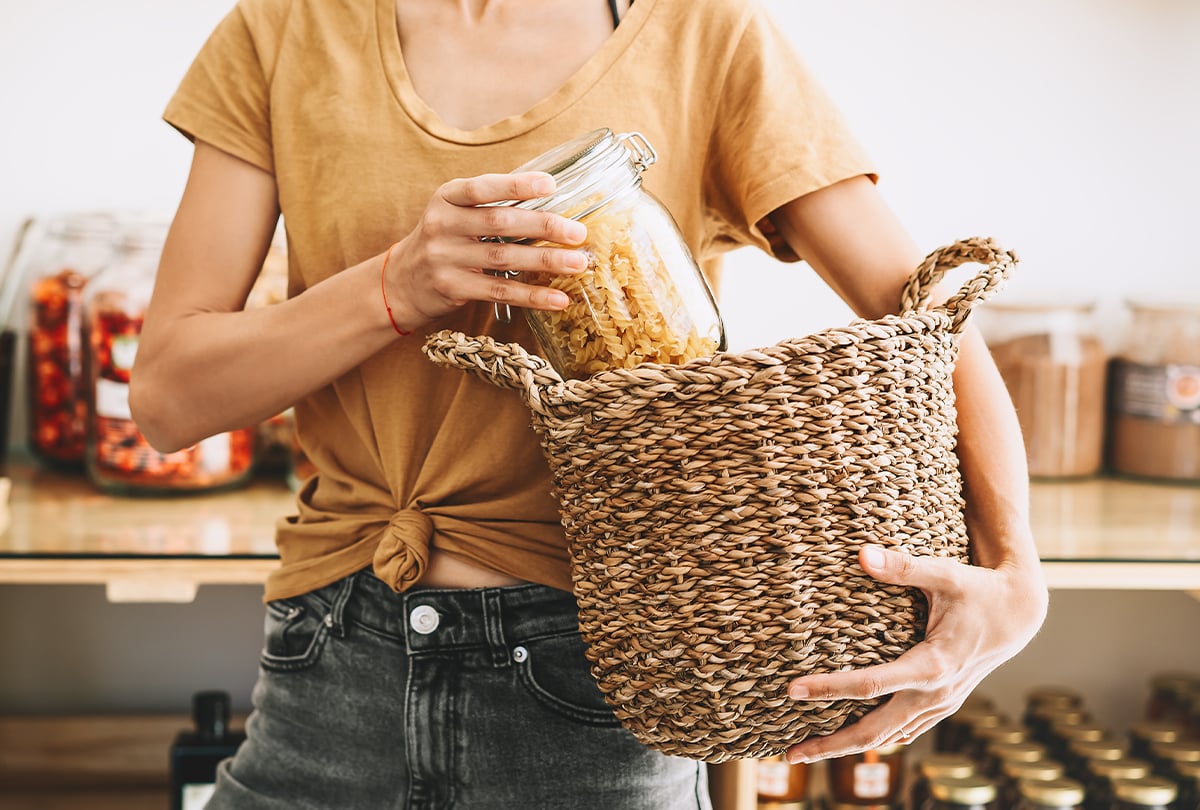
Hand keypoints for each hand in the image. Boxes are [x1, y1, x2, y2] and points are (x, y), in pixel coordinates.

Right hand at [383, 171, 587, 330]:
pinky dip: (532, 296)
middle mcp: (443, 225)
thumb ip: (489, 204)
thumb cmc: (443, 240)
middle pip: (500, 223)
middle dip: (544, 226)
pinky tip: (558, 298)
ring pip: (504, 258)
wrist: (401, 282)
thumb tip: (550, 201)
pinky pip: (500, 292)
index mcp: (447, 197)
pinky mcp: (453, 289)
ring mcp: (446, 258)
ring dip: (546, 261)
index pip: (482, 187)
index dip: (516, 185)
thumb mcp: (454, 212)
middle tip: (578, 232)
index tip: (551, 185)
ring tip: (578, 263)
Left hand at [784, 542, 1047, 762]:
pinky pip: (902, 731)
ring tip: (805, 752)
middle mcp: (936, 694)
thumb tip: (862, 555)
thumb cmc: (979, 590)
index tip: (793, 689)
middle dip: (831, 744)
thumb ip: (903, 567)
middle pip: (875, 730)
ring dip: (847, 747)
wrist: (1019, 613)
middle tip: (789, 754)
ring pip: (888, 738)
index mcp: (934, 665)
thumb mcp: (945, 574)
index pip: (871, 684)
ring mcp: (940, 705)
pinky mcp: (940, 705)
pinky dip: (874, 739)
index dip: (830, 688)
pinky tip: (848, 742)